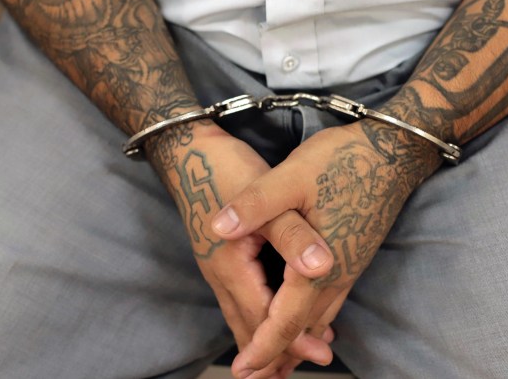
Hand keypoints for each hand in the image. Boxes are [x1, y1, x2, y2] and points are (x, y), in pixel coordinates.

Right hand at [146, 124, 336, 376]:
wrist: (186, 150)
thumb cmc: (228, 169)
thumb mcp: (269, 196)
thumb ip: (294, 234)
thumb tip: (320, 267)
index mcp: (232, 265)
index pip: (265, 315)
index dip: (293, 337)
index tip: (320, 354)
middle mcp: (219, 274)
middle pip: (248, 325)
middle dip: (277, 351)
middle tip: (307, 367)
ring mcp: (214, 268)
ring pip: (240, 316)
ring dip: (264, 339)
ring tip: (287, 361)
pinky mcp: (217, 259)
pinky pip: (237, 300)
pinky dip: (255, 319)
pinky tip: (267, 317)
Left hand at [211, 120, 441, 377]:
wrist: (396, 151)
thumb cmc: (345, 160)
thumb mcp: (293, 175)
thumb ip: (256, 205)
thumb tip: (218, 229)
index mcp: (319, 262)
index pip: (287, 318)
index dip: (263, 345)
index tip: (242, 369)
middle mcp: (338, 273)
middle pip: (306, 327)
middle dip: (280, 354)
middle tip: (257, 378)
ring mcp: (350, 266)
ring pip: (321, 317)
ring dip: (298, 339)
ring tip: (280, 360)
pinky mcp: (354, 254)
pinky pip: (331, 301)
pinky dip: (314, 320)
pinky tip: (309, 318)